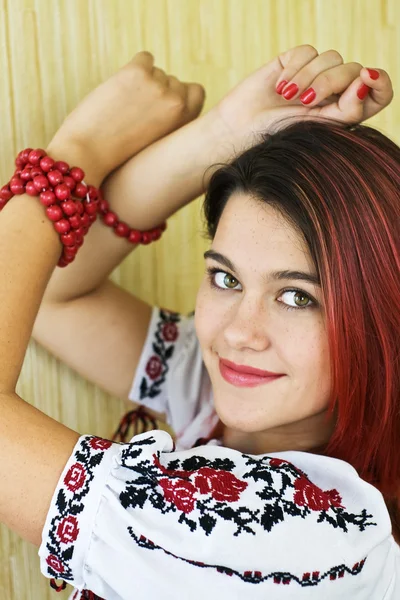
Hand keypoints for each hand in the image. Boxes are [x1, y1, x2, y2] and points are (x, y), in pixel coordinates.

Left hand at [49, 52, 204, 181]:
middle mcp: (176, 102)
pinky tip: (121, 87)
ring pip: (156, 72)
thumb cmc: (121, 155)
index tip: (166, 105)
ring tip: (124, 107)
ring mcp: (157, 85)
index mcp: (184, 121)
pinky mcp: (137, 71)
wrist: (90, 155)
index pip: (197, 92)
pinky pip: (145, 58)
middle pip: (172, 81)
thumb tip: (171, 91)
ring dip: (141, 84)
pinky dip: (134, 67)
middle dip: (157, 92)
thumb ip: (171, 120)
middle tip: (136, 112)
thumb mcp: (158, 141)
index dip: (182, 96)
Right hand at [214, 45, 393, 144]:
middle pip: (354, 70)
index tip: (366, 79)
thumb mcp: (319, 129)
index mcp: (344, 114)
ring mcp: (312, 77)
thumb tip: (366, 79)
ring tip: (289, 97)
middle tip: (307, 102)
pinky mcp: (292, 64)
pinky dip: (295, 69)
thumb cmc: (278, 140)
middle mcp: (333, 94)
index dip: (379, 82)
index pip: (377, 93)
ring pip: (333, 57)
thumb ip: (348, 109)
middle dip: (332, 83)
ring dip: (310, 77)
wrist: (240, 134)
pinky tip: (280, 87)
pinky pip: (308, 51)